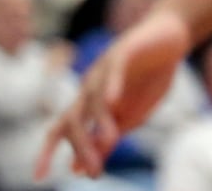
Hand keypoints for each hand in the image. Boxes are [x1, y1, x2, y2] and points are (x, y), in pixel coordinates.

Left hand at [36, 9, 191, 179]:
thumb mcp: (134, 114)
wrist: (171, 36)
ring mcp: (104, 69)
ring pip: (94, 100)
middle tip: (94, 171)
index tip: (40, 177)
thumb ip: (109, 137)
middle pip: (74, 119)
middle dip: (81, 146)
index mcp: (90, 104)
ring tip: (111, 140)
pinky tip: (113, 100)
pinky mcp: (123, 52)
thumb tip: (80, 169)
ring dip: (101, 123)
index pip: (62, 129)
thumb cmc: (152, 75)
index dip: (47, 152)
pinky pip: (113, 71)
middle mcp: (90, 87)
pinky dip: (111, 86)